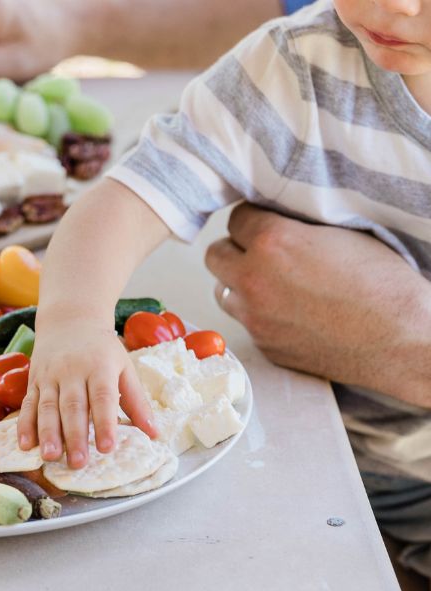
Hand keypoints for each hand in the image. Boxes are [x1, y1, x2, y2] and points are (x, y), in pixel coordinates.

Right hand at [17, 317, 156, 468]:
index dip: (104, 423)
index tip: (107, 447)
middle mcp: (73, 370)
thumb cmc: (103, 349)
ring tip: (50, 457)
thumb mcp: (124, 367)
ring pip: (47, 406)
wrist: (71, 319)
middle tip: (78, 463)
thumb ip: (137, 401)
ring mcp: (50, 375)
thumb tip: (154, 433)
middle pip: (73, 405)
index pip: (103, 397)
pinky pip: (28, 403)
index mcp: (100, 367)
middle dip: (75, 435)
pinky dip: (25, 425)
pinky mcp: (34, 379)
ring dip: (48, 433)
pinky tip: (25, 445)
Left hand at [205, 204, 430, 406]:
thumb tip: (273, 220)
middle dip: (234, 249)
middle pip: (215, 254)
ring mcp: (255, 318)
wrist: (402, 340)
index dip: (251, 219)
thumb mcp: (338, 233)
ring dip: (238, 283)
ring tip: (267, 283)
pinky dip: (257, 314)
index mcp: (272, 242)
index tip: (262, 223)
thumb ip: (294, 225)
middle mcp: (254, 280)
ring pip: (222, 290)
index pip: (235, 218)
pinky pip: (245, 322)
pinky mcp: (264, 345)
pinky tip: (286, 312)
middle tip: (256, 251)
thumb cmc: (382, 283)